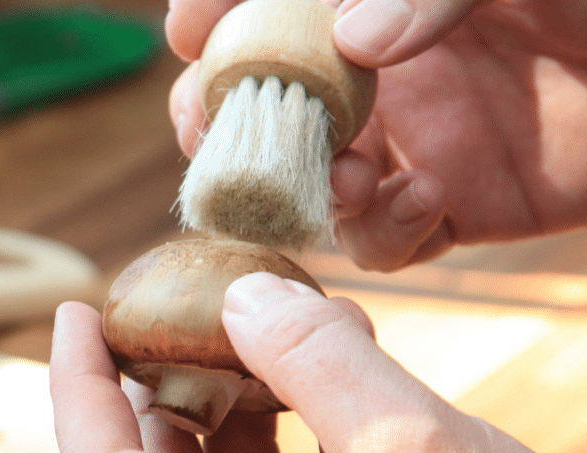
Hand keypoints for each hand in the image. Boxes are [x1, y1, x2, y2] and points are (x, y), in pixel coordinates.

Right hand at [167, 0, 586, 270]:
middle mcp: (381, 76)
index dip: (219, 14)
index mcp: (376, 2)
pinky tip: (420, 198)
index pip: (272, 6)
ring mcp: (412, 145)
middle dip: (226, 121)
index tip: (189, 30)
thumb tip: (353, 42)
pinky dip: (384, 232)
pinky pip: (387, 241)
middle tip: (214, 128)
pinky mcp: (452, 210)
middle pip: (267, 108)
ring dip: (307, 188)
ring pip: (312, 185)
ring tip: (344, 175)